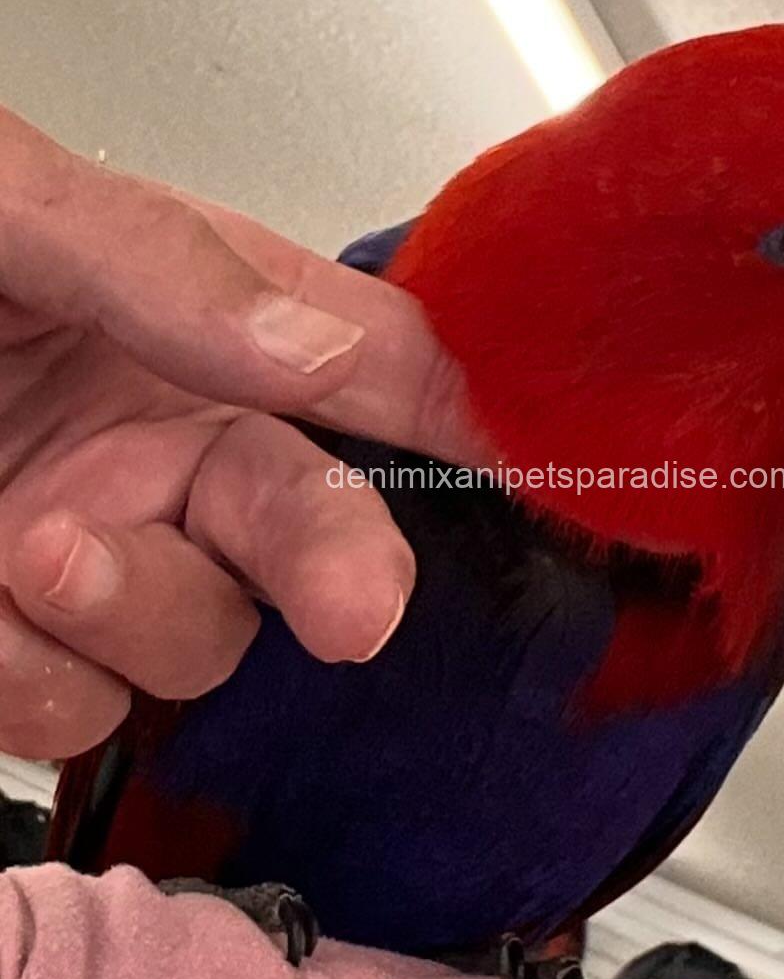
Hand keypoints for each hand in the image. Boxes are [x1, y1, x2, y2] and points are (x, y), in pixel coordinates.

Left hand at [0, 106, 481, 758]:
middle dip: (329, 570)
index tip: (537, 473)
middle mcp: (158, 441)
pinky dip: (29, 672)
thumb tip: (317, 348)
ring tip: (29, 540)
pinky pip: (75, 712)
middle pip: (311, 534)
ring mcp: (92, 549)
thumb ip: (154, 267)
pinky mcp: (15, 642)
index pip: (370, 367)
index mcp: (183, 317)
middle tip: (348, 609)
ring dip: (128, 612)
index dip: (463, 418)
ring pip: (196, 646)